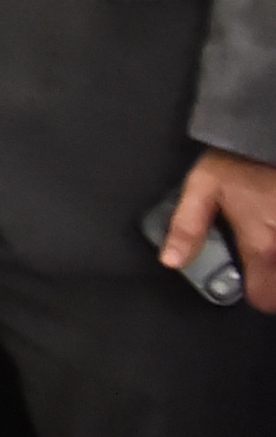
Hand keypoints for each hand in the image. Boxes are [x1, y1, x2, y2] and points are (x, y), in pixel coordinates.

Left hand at [159, 146, 275, 313]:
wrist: (269, 137)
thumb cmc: (241, 161)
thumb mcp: (203, 188)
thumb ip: (186, 228)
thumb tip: (172, 260)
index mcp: (262, 245)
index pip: (263, 299)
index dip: (253, 293)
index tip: (248, 281)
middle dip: (274, 282)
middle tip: (263, 263)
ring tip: (272, 246)